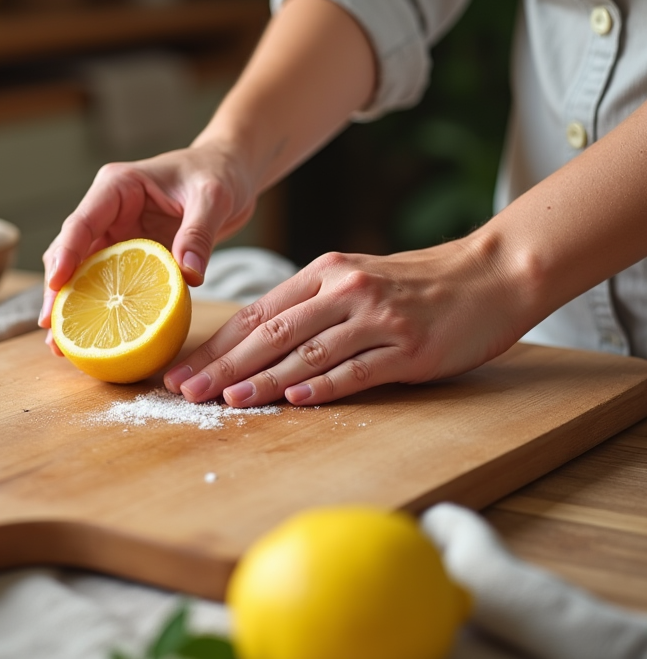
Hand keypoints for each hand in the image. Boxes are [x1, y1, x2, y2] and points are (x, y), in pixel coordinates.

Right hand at [37, 144, 257, 348]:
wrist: (229, 174)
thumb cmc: (218, 174)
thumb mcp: (213, 198)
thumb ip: (199, 233)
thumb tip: (190, 275)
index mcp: (117, 187)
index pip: (82, 221)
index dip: (65, 253)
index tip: (56, 283)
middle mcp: (108, 211)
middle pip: (71, 251)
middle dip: (58, 290)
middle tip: (50, 325)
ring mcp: (116, 235)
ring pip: (82, 272)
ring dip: (71, 307)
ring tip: (60, 346)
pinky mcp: (130, 255)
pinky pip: (109, 284)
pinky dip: (99, 310)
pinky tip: (92, 342)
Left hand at [164, 236, 528, 405]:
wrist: (490, 275)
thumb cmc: (416, 284)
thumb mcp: (355, 279)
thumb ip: (310, 306)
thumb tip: (254, 341)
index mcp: (324, 273)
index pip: (257, 312)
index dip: (216, 344)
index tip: (182, 368)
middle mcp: (345, 290)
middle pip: (271, 332)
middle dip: (223, 364)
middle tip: (187, 390)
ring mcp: (377, 319)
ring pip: (307, 352)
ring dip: (263, 379)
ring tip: (226, 399)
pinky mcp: (409, 348)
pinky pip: (357, 370)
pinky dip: (323, 386)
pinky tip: (294, 400)